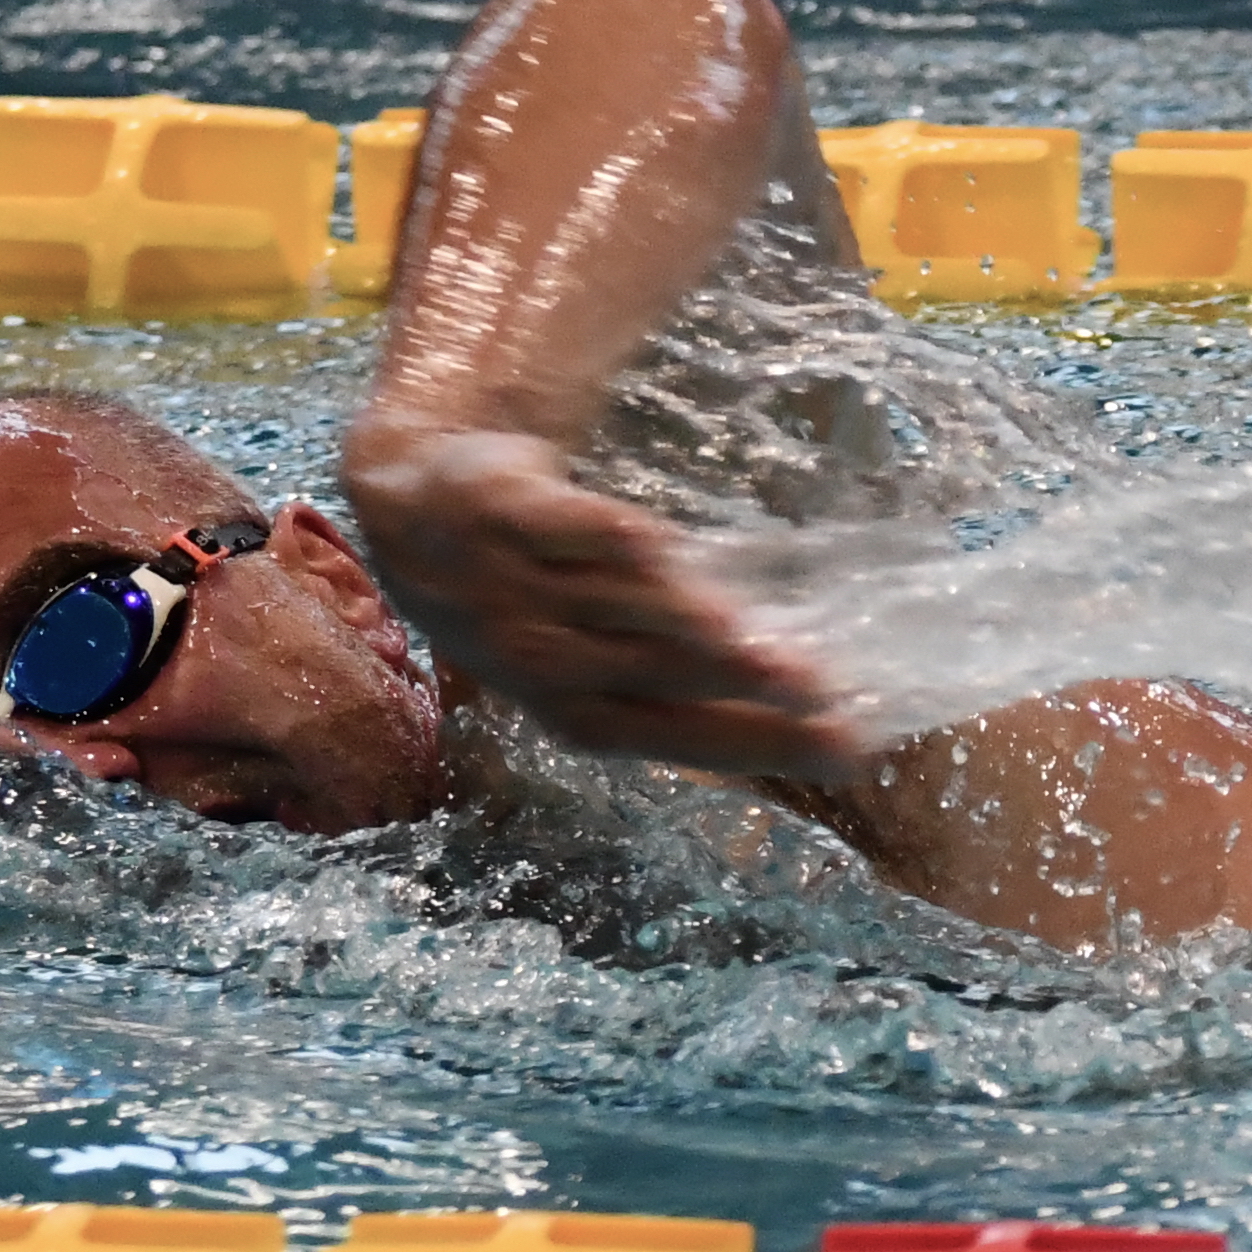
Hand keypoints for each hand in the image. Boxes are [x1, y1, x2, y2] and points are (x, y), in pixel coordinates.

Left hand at [343, 424, 862, 777]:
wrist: (412, 503)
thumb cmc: (525, 596)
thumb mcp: (584, 655)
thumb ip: (671, 676)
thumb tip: (802, 696)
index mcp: (564, 707)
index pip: (666, 737)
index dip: (749, 744)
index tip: (840, 747)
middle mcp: (533, 658)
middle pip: (643, 678)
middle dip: (732, 690)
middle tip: (818, 691)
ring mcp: (507, 584)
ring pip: (605, 610)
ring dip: (683, 625)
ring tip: (763, 638)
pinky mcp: (493, 509)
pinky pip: (551, 528)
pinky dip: (603, 541)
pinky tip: (668, 547)